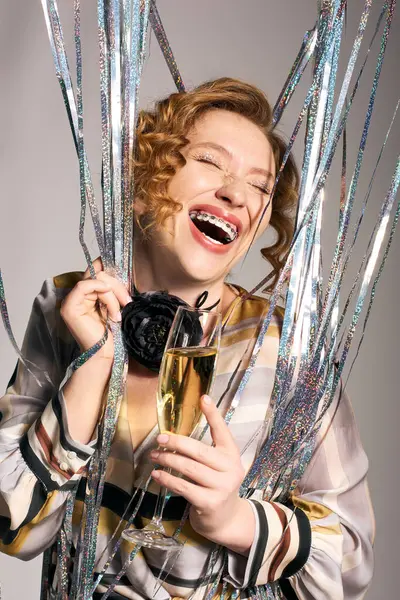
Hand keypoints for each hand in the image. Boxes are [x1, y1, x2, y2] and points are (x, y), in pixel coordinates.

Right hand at [60, 258, 131, 360]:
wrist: (104, 352)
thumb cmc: (110, 331)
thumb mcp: (113, 304)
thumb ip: (111, 288)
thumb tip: (118, 268)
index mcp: (87, 293)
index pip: (95, 270)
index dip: (107, 266)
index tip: (124, 274)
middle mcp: (76, 295)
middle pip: (97, 273)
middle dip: (116, 285)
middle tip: (127, 301)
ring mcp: (70, 300)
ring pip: (96, 280)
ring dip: (112, 295)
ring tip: (117, 313)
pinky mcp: (69, 307)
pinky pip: (84, 286)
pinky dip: (102, 292)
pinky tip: (111, 306)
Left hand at [149, 395, 248, 545]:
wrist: (226, 519)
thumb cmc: (216, 485)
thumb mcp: (218, 465)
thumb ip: (205, 450)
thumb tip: (174, 436)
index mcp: (232, 454)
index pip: (222, 431)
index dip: (213, 414)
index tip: (203, 397)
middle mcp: (230, 468)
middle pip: (198, 451)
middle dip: (176, 442)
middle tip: (159, 438)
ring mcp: (221, 486)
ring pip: (189, 468)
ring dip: (168, 460)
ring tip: (154, 456)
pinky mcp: (209, 502)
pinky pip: (183, 487)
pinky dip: (167, 479)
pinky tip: (157, 475)